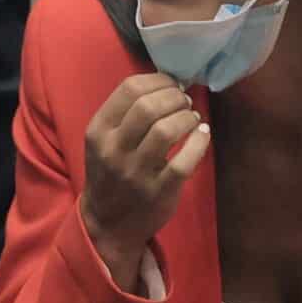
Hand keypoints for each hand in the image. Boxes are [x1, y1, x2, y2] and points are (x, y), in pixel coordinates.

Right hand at [78, 73, 209, 290]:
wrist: (108, 222)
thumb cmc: (111, 173)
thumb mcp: (104, 141)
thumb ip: (127, 113)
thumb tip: (168, 83)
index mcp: (98, 131)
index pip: (129, 89)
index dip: (158, 80)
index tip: (172, 85)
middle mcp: (113, 149)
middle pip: (148, 106)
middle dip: (174, 97)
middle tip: (185, 101)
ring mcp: (135, 172)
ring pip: (165, 130)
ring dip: (186, 117)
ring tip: (192, 118)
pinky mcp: (159, 191)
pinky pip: (184, 161)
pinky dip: (199, 143)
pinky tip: (203, 135)